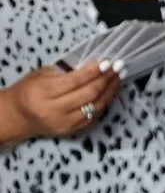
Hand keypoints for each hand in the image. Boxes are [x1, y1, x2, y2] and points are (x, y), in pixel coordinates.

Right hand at [2, 63, 121, 143]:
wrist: (17, 117)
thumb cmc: (29, 92)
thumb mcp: (41, 75)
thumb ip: (65, 70)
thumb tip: (92, 64)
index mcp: (43, 93)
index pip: (75, 81)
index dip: (94, 71)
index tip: (107, 61)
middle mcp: (54, 110)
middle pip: (88, 94)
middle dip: (106, 79)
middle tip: (118, 67)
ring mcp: (64, 122)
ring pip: (95, 106)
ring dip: (111, 90)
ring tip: (119, 77)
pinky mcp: (71, 130)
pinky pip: (94, 116)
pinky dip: (105, 103)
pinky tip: (112, 91)